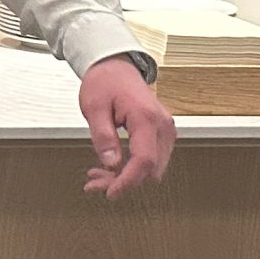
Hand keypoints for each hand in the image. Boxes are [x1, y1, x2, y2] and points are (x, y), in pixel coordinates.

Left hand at [78, 56, 174, 198]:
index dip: (127, 181)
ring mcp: (165, 130)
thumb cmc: (105, 81)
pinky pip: (152, 158)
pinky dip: (133, 167)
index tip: (110, 193)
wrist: (115, 66)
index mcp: (146, 118)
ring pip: (152, 167)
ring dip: (127, 176)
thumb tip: (111, 163)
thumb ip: (103, 135)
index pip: (144, 160)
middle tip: (94, 183)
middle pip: (150, 168)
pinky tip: (112, 166)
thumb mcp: (94, 107)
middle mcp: (162, 125)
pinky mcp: (162, 133)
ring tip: (98, 175)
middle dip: (124, 181)